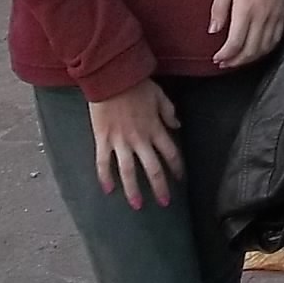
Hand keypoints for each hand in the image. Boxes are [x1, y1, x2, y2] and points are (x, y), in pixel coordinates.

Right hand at [89, 79, 183, 209]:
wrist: (112, 77)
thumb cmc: (137, 85)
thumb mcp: (160, 96)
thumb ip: (169, 112)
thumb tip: (178, 125)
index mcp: (156, 129)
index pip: (171, 154)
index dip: (177, 168)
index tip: (180, 179)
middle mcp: (140, 139)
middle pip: (153, 168)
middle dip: (159, 187)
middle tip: (164, 202)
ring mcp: (120, 141)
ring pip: (128, 171)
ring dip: (133, 190)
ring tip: (137, 205)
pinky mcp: (103, 139)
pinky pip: (103, 162)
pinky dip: (104, 177)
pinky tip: (108, 190)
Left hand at [211, 0, 283, 67]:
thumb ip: (218, 9)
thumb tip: (213, 30)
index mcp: (246, 9)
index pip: (236, 42)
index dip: (225, 55)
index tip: (217, 58)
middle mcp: (262, 16)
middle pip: (250, 50)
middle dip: (236, 61)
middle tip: (224, 63)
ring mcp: (274, 17)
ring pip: (264, 48)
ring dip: (250, 58)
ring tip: (238, 60)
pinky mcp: (283, 15)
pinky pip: (276, 39)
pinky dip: (266, 50)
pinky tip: (257, 51)